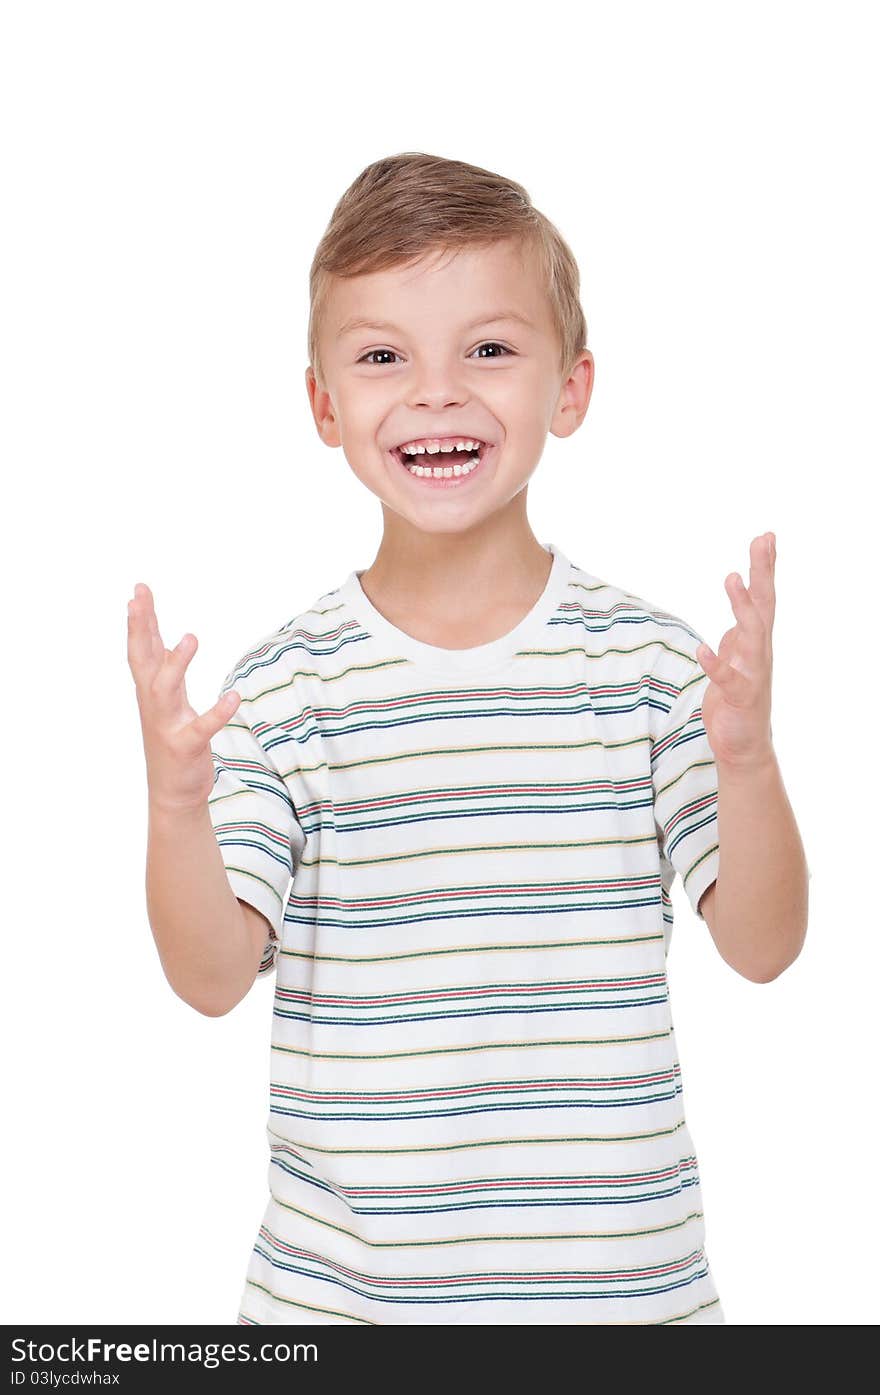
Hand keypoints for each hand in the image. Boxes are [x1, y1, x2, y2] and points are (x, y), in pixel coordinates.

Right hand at [126, 581, 240, 812]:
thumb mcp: (165, 700)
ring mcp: (168, 725)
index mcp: (150, 690)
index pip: (141, 649)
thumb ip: (163, 669)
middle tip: (139, 599)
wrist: (171, 792)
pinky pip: (202, 727)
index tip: (138, 591)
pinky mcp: (187, 746)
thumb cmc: (171, 739)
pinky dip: (217, 713)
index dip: (139, 621)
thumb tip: (161, 635)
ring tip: (192, 637)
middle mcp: (154, 704)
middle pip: (143, 660)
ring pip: (166, 690)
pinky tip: (233, 697)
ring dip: (177, 664)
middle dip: (141, 629)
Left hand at [694, 532, 775, 770]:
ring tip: (732, 578)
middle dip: (763, 573)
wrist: (743, 745)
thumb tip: (735, 621)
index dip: (764, 568)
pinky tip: (702, 650)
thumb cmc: (738, 701)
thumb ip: (737, 640)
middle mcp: (759, 652)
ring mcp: (752, 674)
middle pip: (764, 606)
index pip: (764, 598)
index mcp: (756, 641)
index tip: (766, 537)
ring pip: (751, 635)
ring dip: (742, 607)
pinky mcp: (738, 697)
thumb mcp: (736, 661)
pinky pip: (727, 678)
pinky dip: (715, 664)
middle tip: (762, 541)